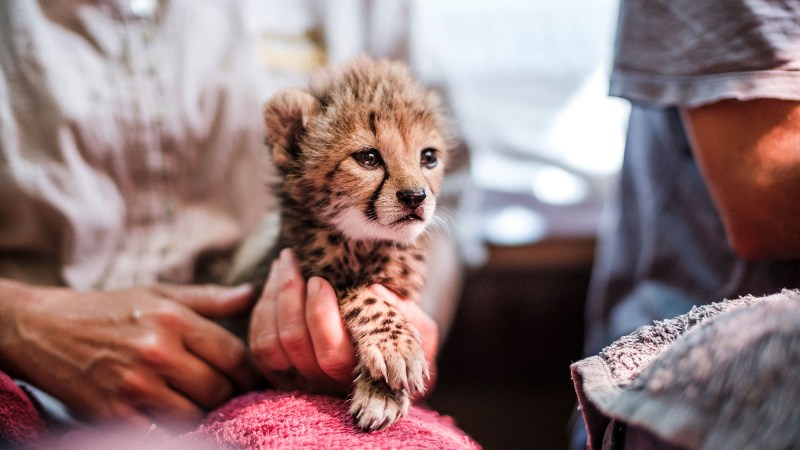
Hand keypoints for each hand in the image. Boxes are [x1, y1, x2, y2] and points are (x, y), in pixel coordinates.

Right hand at [0, 280, 259, 431]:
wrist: (45, 330)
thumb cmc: (111, 310)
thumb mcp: (160, 294)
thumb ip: (209, 299)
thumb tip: (252, 295)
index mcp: (173, 319)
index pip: (233, 354)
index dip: (250, 372)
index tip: (252, 379)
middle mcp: (156, 351)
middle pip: (218, 388)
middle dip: (228, 394)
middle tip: (225, 393)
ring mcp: (134, 385)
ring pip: (195, 414)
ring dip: (202, 413)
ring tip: (199, 403)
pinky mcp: (112, 413)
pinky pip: (161, 434)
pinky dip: (174, 431)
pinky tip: (172, 417)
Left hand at [248, 249, 439, 396]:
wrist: (384, 361)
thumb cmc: (402, 340)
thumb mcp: (420, 331)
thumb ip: (411, 316)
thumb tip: (375, 291)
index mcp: (361, 373)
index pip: (332, 353)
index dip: (319, 315)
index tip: (320, 280)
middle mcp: (327, 383)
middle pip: (294, 343)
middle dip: (288, 295)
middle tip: (292, 259)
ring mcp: (300, 381)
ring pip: (271, 344)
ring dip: (272, 297)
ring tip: (283, 263)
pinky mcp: (279, 374)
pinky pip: (259, 345)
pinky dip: (262, 310)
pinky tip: (274, 283)